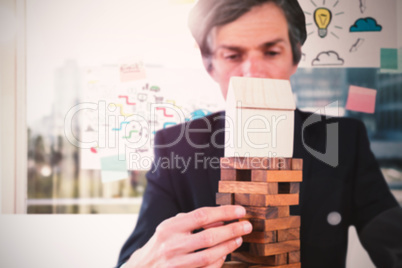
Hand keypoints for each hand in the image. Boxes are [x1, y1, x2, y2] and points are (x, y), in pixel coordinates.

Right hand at [125, 205, 251, 267]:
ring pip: (210, 255)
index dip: (224, 212)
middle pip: (209, 236)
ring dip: (229, 246)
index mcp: (169, 228)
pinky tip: (225, 253)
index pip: (201, 216)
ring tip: (239, 239)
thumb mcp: (170, 228)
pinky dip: (219, 261)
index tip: (240, 210)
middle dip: (232, 230)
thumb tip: (220, 218)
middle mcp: (171, 246)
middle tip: (247, 226)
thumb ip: (191, 221)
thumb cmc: (162, 244)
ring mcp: (176, 264)